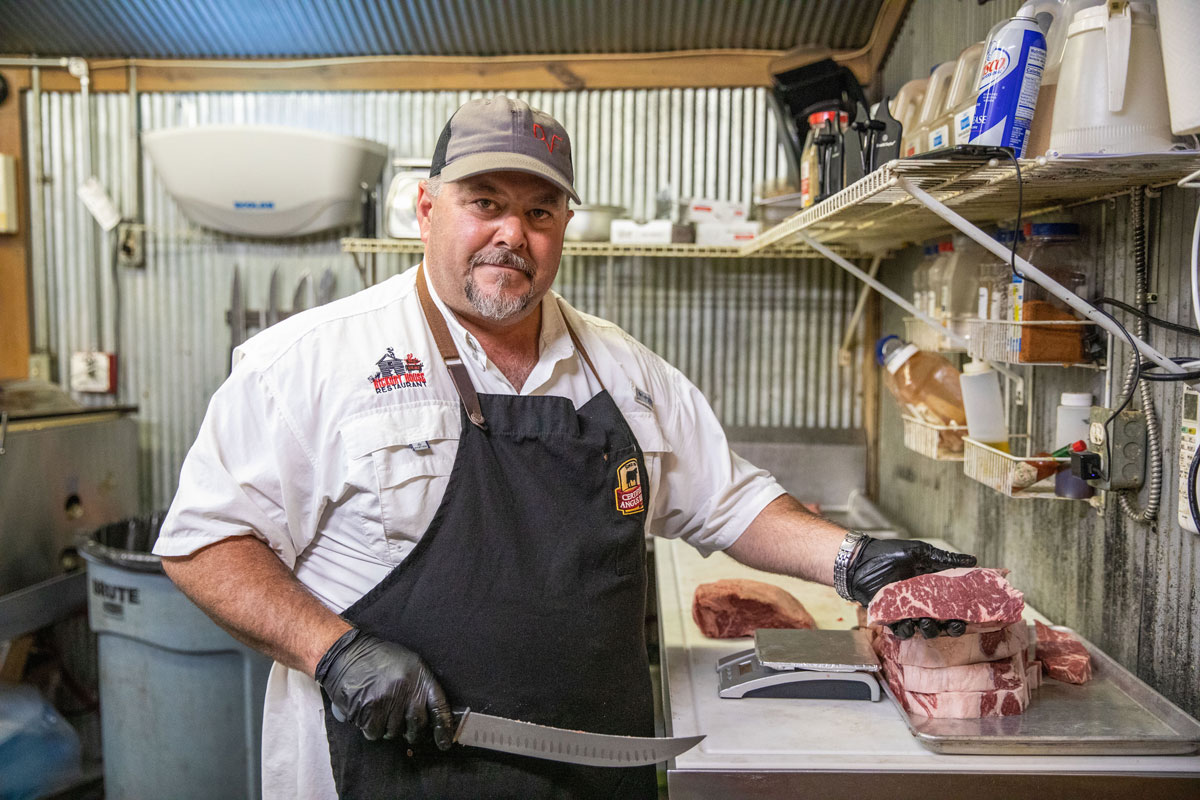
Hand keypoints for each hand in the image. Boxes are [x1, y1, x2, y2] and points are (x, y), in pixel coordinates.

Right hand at [315, 628, 453, 748]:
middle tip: (404, 727)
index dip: (443, 727)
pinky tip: (367, 713)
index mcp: (420, 675)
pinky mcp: (369, 710)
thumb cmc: (379, 660)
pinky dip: (371, 728)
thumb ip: (420, 686)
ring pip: (394, 732)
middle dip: (412, 732)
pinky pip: (375, 733)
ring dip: (388, 728)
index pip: (438, 706)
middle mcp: (406, 689)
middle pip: (417, 725)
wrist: (347, 654)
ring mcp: (387, 700)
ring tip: (380, 710)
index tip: (443, 742)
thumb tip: (430, 716)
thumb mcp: (408, 663)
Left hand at [847, 537, 975, 639]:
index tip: (970, 616)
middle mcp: (923, 603)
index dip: (964, 615)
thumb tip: (973, 560)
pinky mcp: (891, 617)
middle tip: (952, 625)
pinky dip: (906, 630)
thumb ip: (946, 559)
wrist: (861, 559)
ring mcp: (908, 611)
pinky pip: (902, 630)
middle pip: (943, 623)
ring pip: (924, 630)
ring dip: (929, 630)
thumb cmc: (890, 554)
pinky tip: (907, 624)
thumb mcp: (921, 553)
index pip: (954, 607)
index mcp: (934, 590)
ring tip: (926, 623)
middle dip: (950, 628)